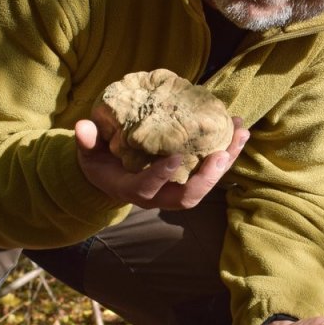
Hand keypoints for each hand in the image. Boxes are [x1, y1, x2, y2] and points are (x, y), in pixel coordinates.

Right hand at [75, 115, 248, 209]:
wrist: (112, 177)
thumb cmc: (100, 162)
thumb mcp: (88, 154)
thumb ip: (86, 142)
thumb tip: (83, 127)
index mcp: (131, 190)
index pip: (147, 188)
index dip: (161, 175)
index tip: (176, 157)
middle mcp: (158, 197)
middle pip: (187, 197)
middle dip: (207, 178)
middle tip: (221, 153)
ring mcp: (175, 190)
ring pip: (206, 186)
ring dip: (226, 162)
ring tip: (241, 134)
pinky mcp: (189, 180)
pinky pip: (211, 171)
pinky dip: (227, 152)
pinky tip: (238, 130)